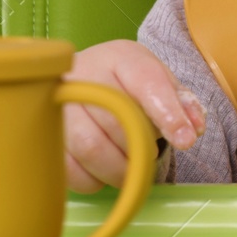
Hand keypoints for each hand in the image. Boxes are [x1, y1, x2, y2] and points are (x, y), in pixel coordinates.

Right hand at [64, 39, 205, 191]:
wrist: (86, 81)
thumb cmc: (128, 86)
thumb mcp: (161, 84)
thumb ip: (183, 104)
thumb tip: (194, 128)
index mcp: (120, 57)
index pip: (146, 81)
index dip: (167, 112)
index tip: (186, 140)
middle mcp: (83, 75)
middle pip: (116, 119)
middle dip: (142, 147)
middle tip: (150, 156)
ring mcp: (56, 103)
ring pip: (89, 146)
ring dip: (118, 169)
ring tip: (130, 169)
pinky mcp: (42, 133)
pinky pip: (68, 167)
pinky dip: (93, 180)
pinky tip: (103, 173)